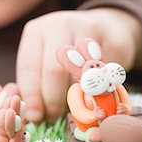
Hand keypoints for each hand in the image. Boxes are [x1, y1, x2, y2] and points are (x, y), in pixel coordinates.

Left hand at [17, 8, 141, 122]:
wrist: (104, 28)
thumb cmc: (66, 52)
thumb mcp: (44, 60)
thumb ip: (36, 84)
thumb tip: (33, 115)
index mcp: (36, 31)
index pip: (29, 67)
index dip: (32, 96)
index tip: (35, 116)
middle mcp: (60, 25)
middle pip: (54, 70)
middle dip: (53, 100)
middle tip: (55, 117)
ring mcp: (88, 29)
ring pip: (80, 72)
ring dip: (77, 96)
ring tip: (74, 107)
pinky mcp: (112, 39)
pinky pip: (105, 74)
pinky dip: (100, 90)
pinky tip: (95, 95)